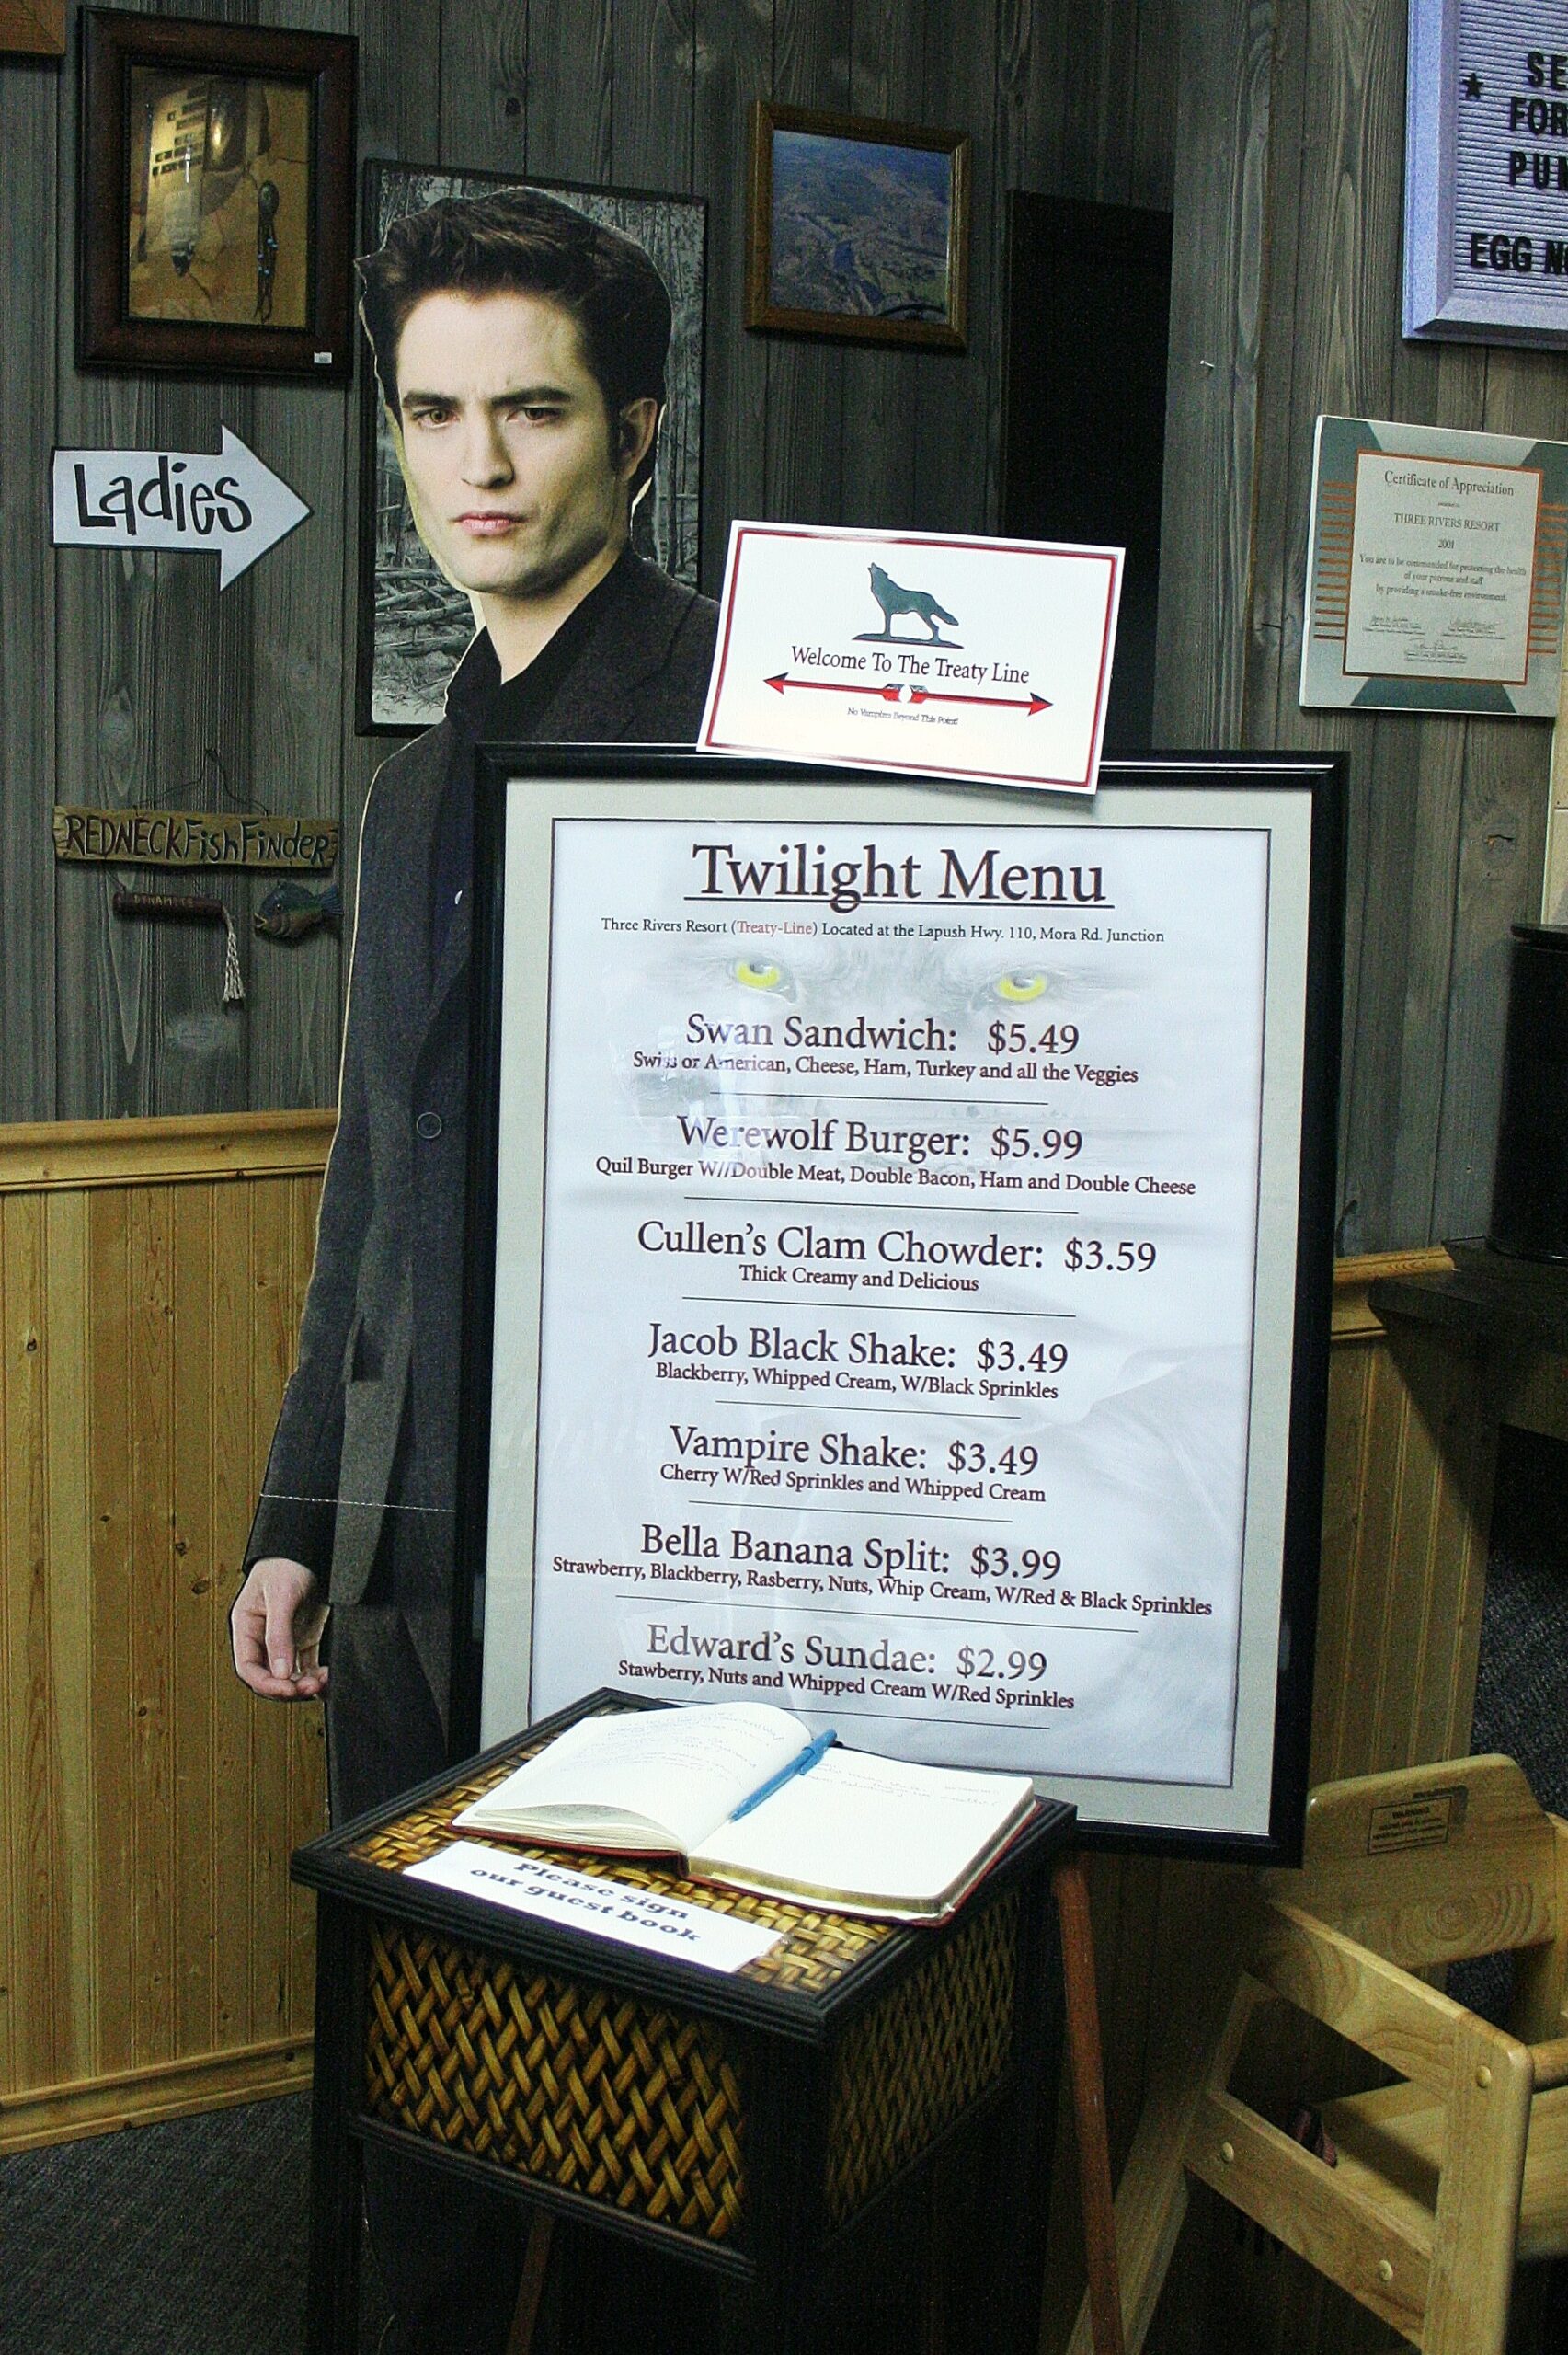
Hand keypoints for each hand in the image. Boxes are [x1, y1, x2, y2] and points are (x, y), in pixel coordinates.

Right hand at [231, 1557, 328, 1699]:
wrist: (311, 1545)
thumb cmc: (287, 1562)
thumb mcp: (281, 1596)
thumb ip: (279, 1634)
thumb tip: (280, 1673)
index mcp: (246, 1626)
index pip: (248, 1667)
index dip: (266, 1684)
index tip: (287, 1690)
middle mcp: (263, 1636)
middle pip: (269, 1676)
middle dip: (289, 1687)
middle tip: (311, 1687)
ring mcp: (285, 1638)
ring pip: (289, 1675)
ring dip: (304, 1684)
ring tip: (323, 1682)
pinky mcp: (305, 1636)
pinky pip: (307, 1665)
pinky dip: (315, 1675)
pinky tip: (327, 1679)